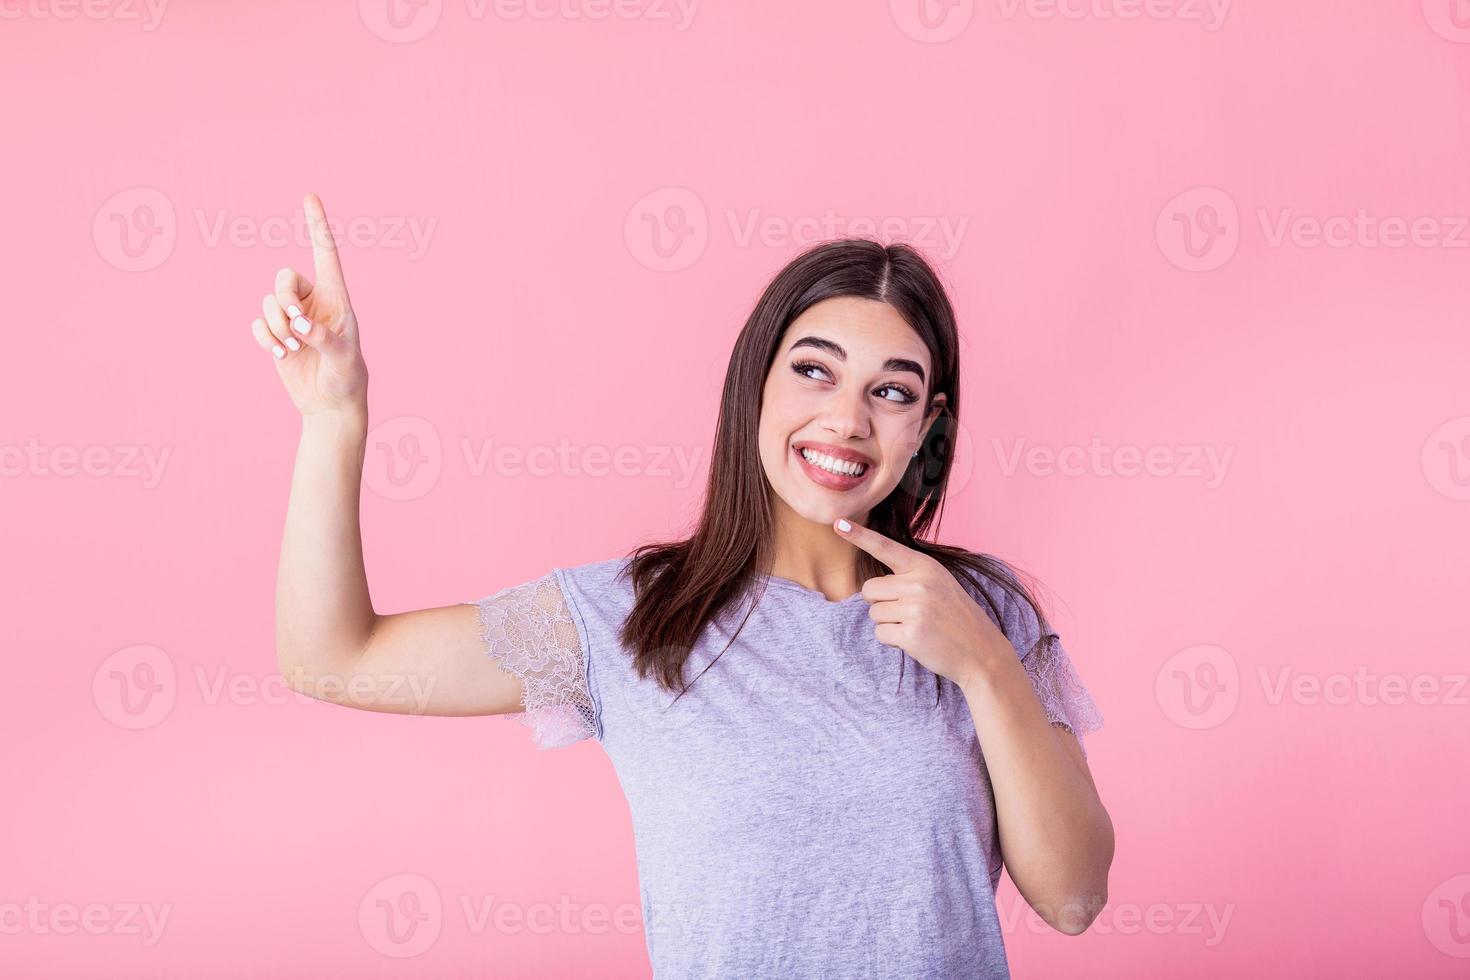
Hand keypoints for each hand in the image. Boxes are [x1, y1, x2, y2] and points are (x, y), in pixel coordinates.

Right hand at [248, 192, 368, 417]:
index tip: (310, 196)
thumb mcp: (343, 359)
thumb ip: (325, 338)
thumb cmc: (346, 378)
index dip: (317, 225)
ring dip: (275, 326)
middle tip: (295, 326)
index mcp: (337, 297)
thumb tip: (300, 323)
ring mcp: (292, 317)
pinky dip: (265, 338)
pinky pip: (258, 323)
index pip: (325, 254)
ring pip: (268, 302)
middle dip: (283, 299)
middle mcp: (312, 301)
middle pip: (284, 277)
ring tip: (293, 349)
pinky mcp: (276, 334)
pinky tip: (280, 355)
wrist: (329, 404)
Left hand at [835, 517, 1008, 688]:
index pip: (885, 547)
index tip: (838, 523)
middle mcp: (919, 583)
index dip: (859, 535)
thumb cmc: (953, 616)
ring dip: (889, 623)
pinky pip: (880, 633)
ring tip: (917, 625)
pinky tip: (916, 640)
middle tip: (910, 612)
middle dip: (882, 603)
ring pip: (873, 613)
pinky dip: (893, 640)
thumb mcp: (938, 583)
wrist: (980, 650)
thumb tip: (869, 585)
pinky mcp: (911, 634)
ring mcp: (915, 609)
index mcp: (924, 566)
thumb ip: (909, 576)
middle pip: (869, 589)